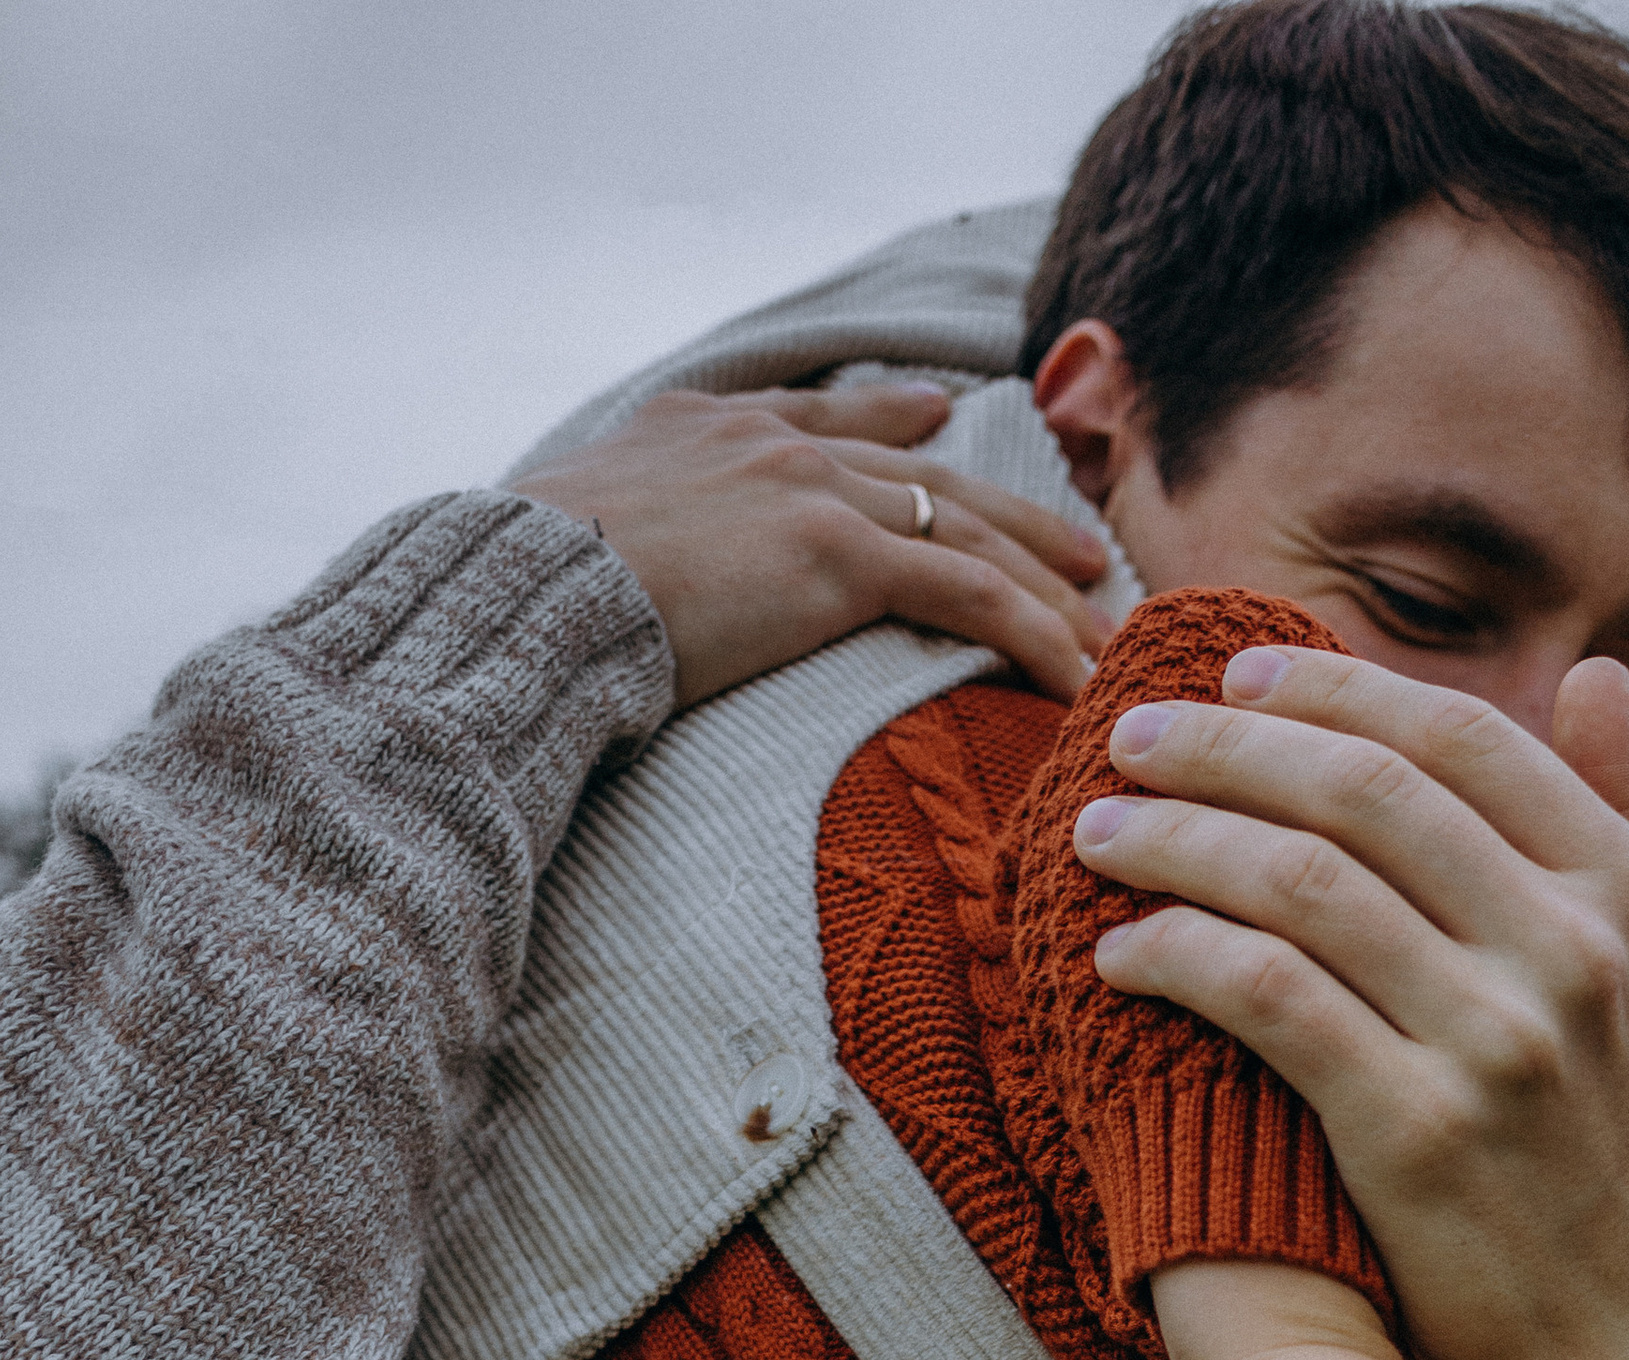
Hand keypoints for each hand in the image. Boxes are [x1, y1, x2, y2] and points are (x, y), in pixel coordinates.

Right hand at [526, 379, 1112, 708]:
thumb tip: (595, 594)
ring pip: (963, 532)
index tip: (937, 417)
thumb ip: (617, 541)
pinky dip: (1033, 631)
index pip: (820, 418)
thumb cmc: (527, 595)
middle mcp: (772, 443)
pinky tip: (1076, 672)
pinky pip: (968, 592)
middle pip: (922, 473)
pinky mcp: (840, 555)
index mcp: (703, 427)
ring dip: (1044, 582)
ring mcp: (811, 490)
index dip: (890, 420)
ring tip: (1102, 624)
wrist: (529, 591)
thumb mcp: (567, 541)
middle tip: (1077, 547)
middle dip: (1009, 511)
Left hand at [1072, 650, 1628, 1359]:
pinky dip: (1178, 954)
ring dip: (1173, 841)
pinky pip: (1265, 997)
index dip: (1329, 695)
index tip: (1234, 682)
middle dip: (1222, 748)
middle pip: (1361, 794)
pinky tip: (1122, 953)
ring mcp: (1495, 1044)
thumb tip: (1596, 674)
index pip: (1459, 739)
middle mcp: (1573, 954)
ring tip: (1098, 835)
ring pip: (1297, 884)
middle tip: (1128, 738)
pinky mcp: (1413, 1135)